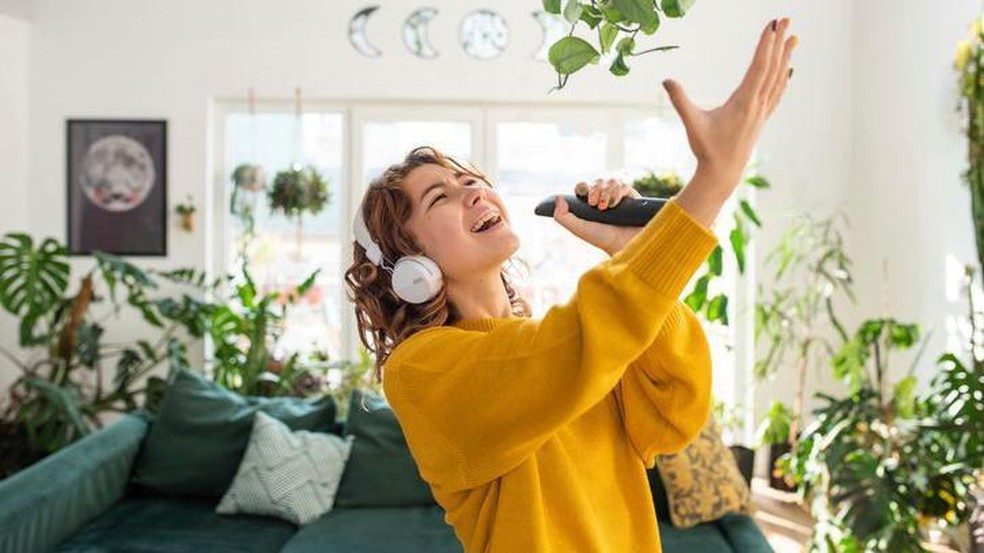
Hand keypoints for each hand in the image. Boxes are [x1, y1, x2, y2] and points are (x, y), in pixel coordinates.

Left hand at [553, 179, 643, 256]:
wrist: (625, 244)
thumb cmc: (602, 239)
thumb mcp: (579, 229)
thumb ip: (563, 217)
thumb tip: (558, 198)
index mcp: (590, 204)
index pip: (584, 187)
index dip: (582, 186)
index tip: (581, 192)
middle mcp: (604, 198)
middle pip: (597, 181)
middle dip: (594, 190)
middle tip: (594, 204)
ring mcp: (618, 196)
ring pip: (610, 181)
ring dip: (606, 192)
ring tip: (605, 207)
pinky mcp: (631, 197)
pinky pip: (624, 185)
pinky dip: (617, 192)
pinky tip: (615, 205)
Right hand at [663, 18, 797, 191]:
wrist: (723, 173)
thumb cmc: (707, 148)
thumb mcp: (691, 123)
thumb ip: (680, 100)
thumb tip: (666, 81)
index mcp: (744, 102)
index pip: (759, 66)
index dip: (766, 44)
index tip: (771, 26)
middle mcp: (758, 104)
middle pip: (772, 67)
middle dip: (779, 42)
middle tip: (786, 20)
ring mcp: (762, 111)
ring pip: (777, 78)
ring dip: (785, 57)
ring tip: (793, 38)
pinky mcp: (761, 118)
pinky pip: (777, 92)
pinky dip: (784, 78)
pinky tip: (788, 70)